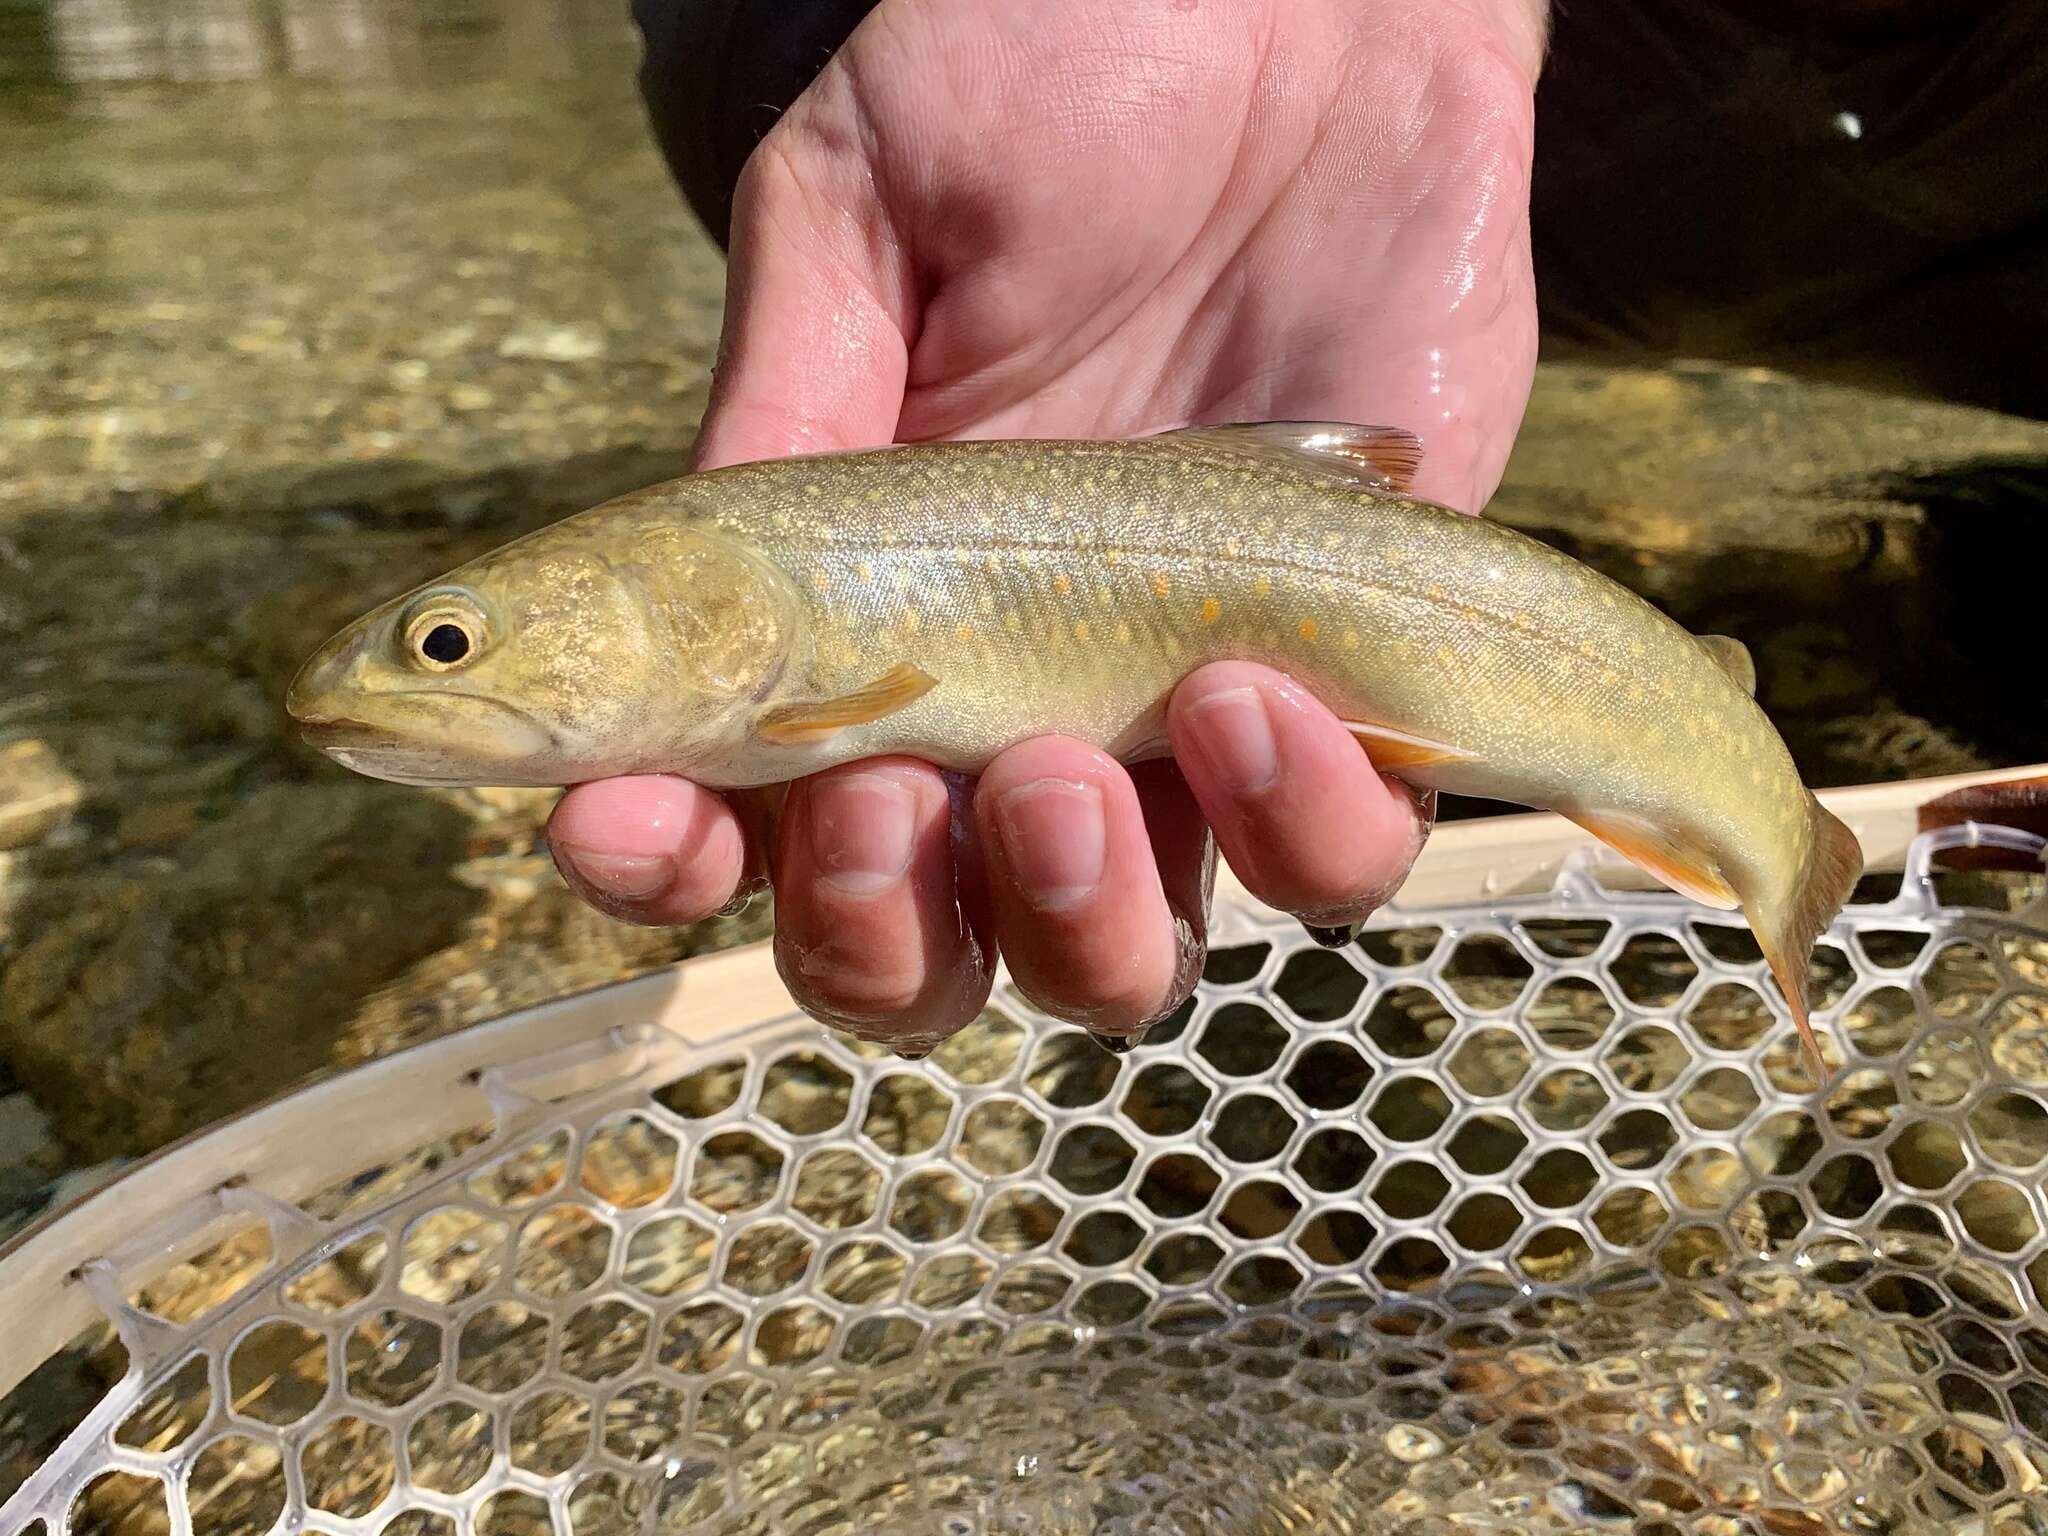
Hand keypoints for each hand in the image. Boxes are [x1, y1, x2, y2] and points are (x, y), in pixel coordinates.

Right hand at [549, 0, 1540, 1051]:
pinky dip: (1294, 829)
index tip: (635, 828)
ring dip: (1072, 915)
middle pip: (925, 948)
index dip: (668, 857)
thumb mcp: (867, 209)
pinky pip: (1337, 857)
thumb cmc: (1061, 66)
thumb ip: (785, 413)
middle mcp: (1008, 689)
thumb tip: (684, 618)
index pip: (738, 806)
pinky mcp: (1358, 681)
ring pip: (1117, 953)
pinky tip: (1245, 690)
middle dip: (877, 934)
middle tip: (881, 800)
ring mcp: (1181, 709)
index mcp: (857, 602)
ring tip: (1066, 762)